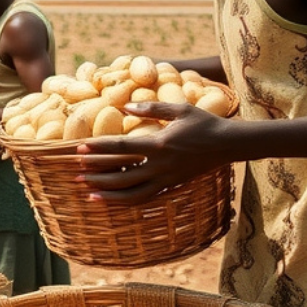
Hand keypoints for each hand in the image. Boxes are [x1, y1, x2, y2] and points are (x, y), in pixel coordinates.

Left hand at [74, 102, 233, 202]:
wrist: (230, 145)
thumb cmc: (204, 123)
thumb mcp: (179, 109)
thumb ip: (150, 107)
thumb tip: (124, 105)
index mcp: (159, 144)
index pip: (121, 148)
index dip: (99, 148)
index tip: (80, 148)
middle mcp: (160, 165)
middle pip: (121, 174)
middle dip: (97, 174)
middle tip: (75, 173)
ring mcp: (166, 179)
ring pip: (131, 193)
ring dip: (108, 194)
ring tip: (88, 193)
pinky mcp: (171, 186)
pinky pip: (145, 198)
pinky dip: (126, 201)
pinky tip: (112, 200)